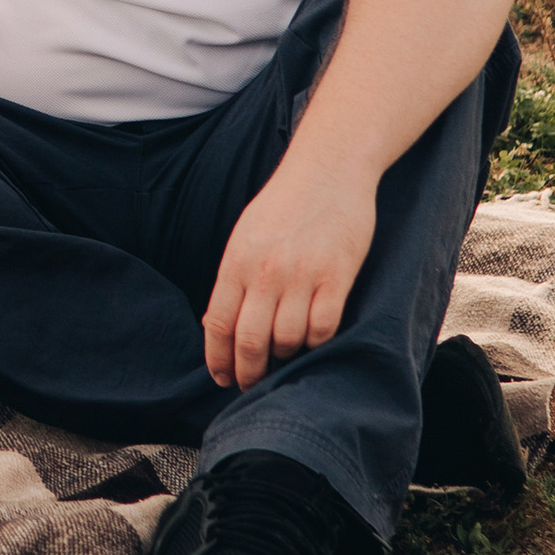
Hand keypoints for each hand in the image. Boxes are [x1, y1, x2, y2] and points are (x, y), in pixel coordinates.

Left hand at [201, 153, 377, 388]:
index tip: (222, 378)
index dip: (218, 359)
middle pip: (250, 341)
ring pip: (287, 340)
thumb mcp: (246, 236)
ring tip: (285, 355)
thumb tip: (217, 324)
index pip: (218, 324)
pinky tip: (313, 337)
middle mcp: (265, 272)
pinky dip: (316, 341)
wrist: (328, 169)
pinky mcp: (336, 277)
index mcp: (237, 262)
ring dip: (285, 356)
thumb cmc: (284, 203)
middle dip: (248, 372)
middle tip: (252, 385)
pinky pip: (322, 328)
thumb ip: (235, 278)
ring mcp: (302, 276)